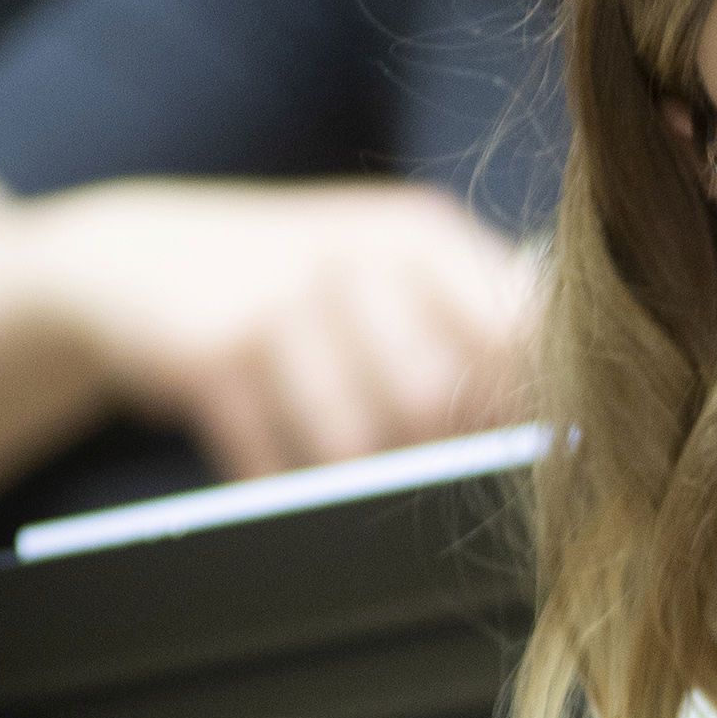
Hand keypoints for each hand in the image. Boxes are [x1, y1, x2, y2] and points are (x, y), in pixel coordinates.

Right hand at [24, 176, 541, 479]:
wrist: (138, 259)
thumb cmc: (299, 288)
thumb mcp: (390, 273)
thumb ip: (478, 327)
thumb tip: (579, 419)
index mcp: (422, 237)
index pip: (517, 333)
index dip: (525, 410)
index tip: (514, 448)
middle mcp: (359, 254)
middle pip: (438, 400)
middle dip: (427, 453)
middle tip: (407, 462)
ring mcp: (281, 300)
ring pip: (356, 443)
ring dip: (349, 477)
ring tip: (334, 458)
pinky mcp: (212, 352)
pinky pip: (274, 462)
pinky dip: (279, 480)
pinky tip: (271, 454)